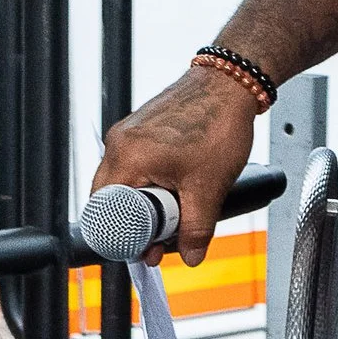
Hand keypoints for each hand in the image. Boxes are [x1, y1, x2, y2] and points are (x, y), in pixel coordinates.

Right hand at [90, 65, 261, 265]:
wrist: (232, 82)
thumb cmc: (219, 122)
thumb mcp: (210, 186)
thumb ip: (198, 228)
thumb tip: (191, 256)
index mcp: (126, 159)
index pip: (106, 214)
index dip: (126, 238)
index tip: (148, 250)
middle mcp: (118, 145)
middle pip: (113, 201)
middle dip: (138, 223)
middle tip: (165, 236)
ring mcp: (127, 134)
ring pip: (126, 184)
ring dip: (148, 202)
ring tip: (179, 208)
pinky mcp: (140, 128)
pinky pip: (136, 165)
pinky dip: (152, 181)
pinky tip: (177, 186)